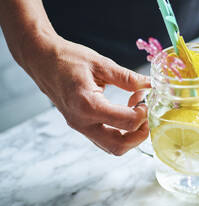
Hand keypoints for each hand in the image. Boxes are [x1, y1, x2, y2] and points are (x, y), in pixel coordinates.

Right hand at [23, 32, 149, 154]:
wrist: (41, 59)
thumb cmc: (68, 59)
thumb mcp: (102, 64)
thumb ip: (128, 78)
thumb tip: (150, 85)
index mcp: (87, 105)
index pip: (126, 123)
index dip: (143, 113)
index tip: (145, 98)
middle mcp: (82, 122)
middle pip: (119, 146)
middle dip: (140, 134)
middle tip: (146, 114)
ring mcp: (79, 126)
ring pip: (112, 147)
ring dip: (130, 135)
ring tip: (136, 111)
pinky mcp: (80, 125)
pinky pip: (104, 138)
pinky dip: (120, 131)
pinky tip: (124, 111)